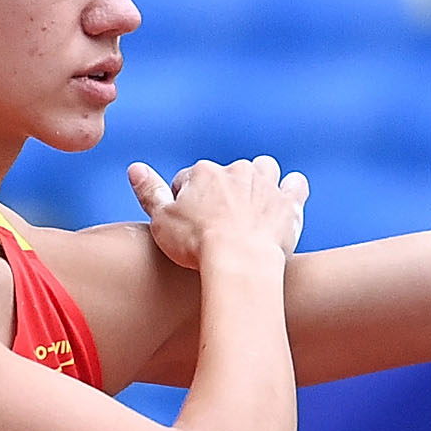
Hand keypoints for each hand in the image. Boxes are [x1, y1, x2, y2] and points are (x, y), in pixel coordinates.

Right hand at [127, 156, 306, 270]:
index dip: (186, 201)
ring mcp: (266, 184)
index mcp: (203, 173)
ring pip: (264, 170)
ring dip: (259, 182)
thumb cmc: (196, 246)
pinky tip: (286, 203)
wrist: (240, 262)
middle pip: (227, 174)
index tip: (189, 224)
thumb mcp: (161, 221)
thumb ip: (148, 192)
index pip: (190, 179)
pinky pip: (296, 185)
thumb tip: (134, 168)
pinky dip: (292, 190)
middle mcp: (236, 170)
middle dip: (224, 192)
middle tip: (219, 223)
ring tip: (252, 207)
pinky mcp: (289, 202)